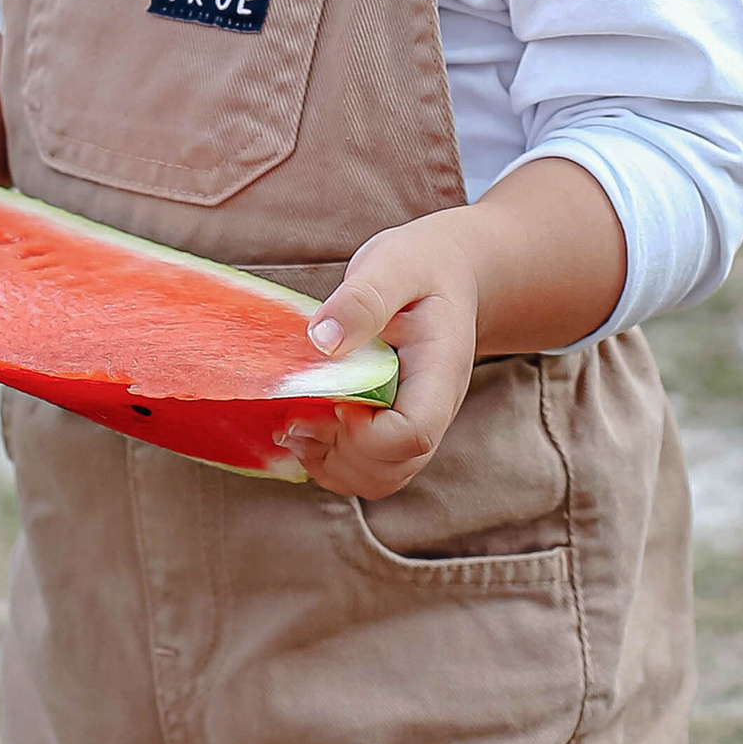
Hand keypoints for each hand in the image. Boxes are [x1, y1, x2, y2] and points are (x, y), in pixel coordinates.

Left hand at [272, 212, 481, 499]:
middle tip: (295, 416)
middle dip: (337, 451)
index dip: (366, 432)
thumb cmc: (422, 265)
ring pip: (377, 478)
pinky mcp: (393, 428)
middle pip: (392, 466)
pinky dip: (330, 462)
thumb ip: (362, 299)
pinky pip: (368, 471)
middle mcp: (435, 409)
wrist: (448, 274)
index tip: (335, 399)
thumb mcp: (394, 265)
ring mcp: (415, 424)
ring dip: (329, 464)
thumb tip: (322, 340)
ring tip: (294, 426)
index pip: (414, 432)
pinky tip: (305, 428)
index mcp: (440, 372)